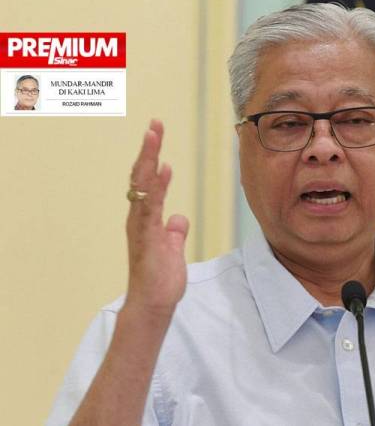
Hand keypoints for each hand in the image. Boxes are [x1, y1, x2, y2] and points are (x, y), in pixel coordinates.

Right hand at [125, 119, 188, 316]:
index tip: (157, 136)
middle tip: (155, 124)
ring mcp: (141, 226)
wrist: (154, 304)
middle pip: (142, 177)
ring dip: (149, 159)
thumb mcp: (173, 249)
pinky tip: (162, 169)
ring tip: (154, 134)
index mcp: (147, 218)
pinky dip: (156, 187)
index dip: (153, 158)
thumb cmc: (161, 279)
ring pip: (143, 185)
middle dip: (149, 149)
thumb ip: (174, 232)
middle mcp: (140, 217)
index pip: (149, 182)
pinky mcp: (147, 237)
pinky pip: (150, 207)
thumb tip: (179, 218)